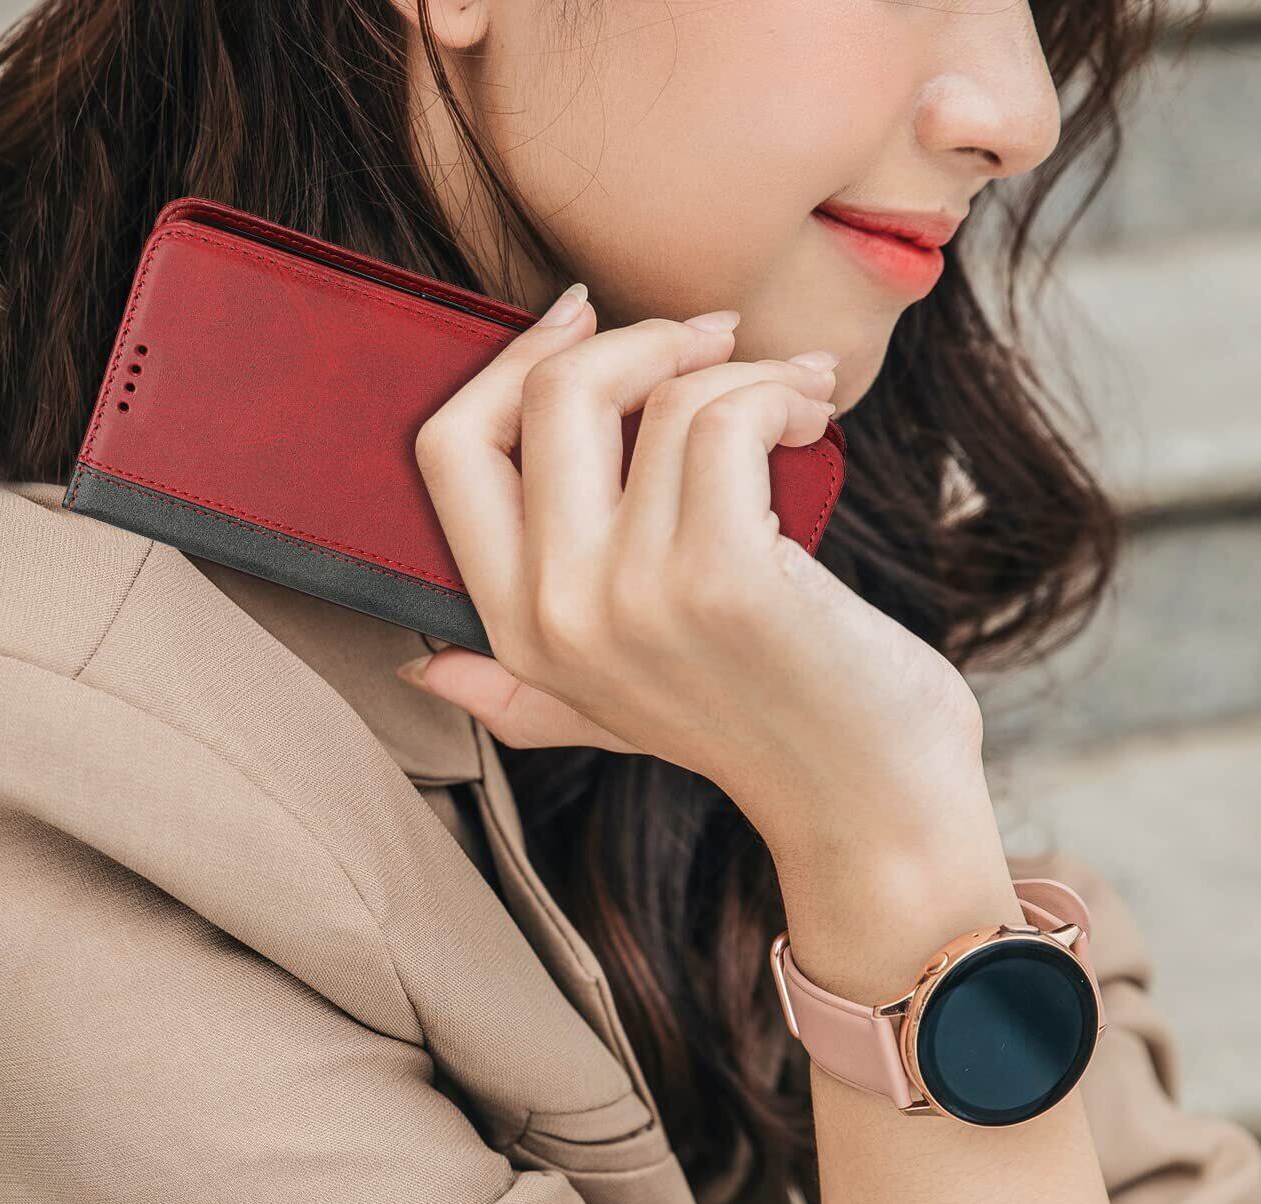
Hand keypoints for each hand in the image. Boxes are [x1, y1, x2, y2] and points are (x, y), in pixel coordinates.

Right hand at [404, 288, 988, 871]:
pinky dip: (778, 392)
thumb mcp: (612, 713)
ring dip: (743, 369)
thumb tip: (423, 673)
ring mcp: (632, 600)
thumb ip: (513, 690)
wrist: (865, 799)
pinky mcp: (719, 579)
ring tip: (790, 399)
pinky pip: (724, 417)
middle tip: (712, 345)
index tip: (584, 319)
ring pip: (661, 397)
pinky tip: (810, 419)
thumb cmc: (761, 726)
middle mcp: (554, 617)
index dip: (509, 361)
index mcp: (516, 633)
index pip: (449, 451)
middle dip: (639, 337)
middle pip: (546, 393)